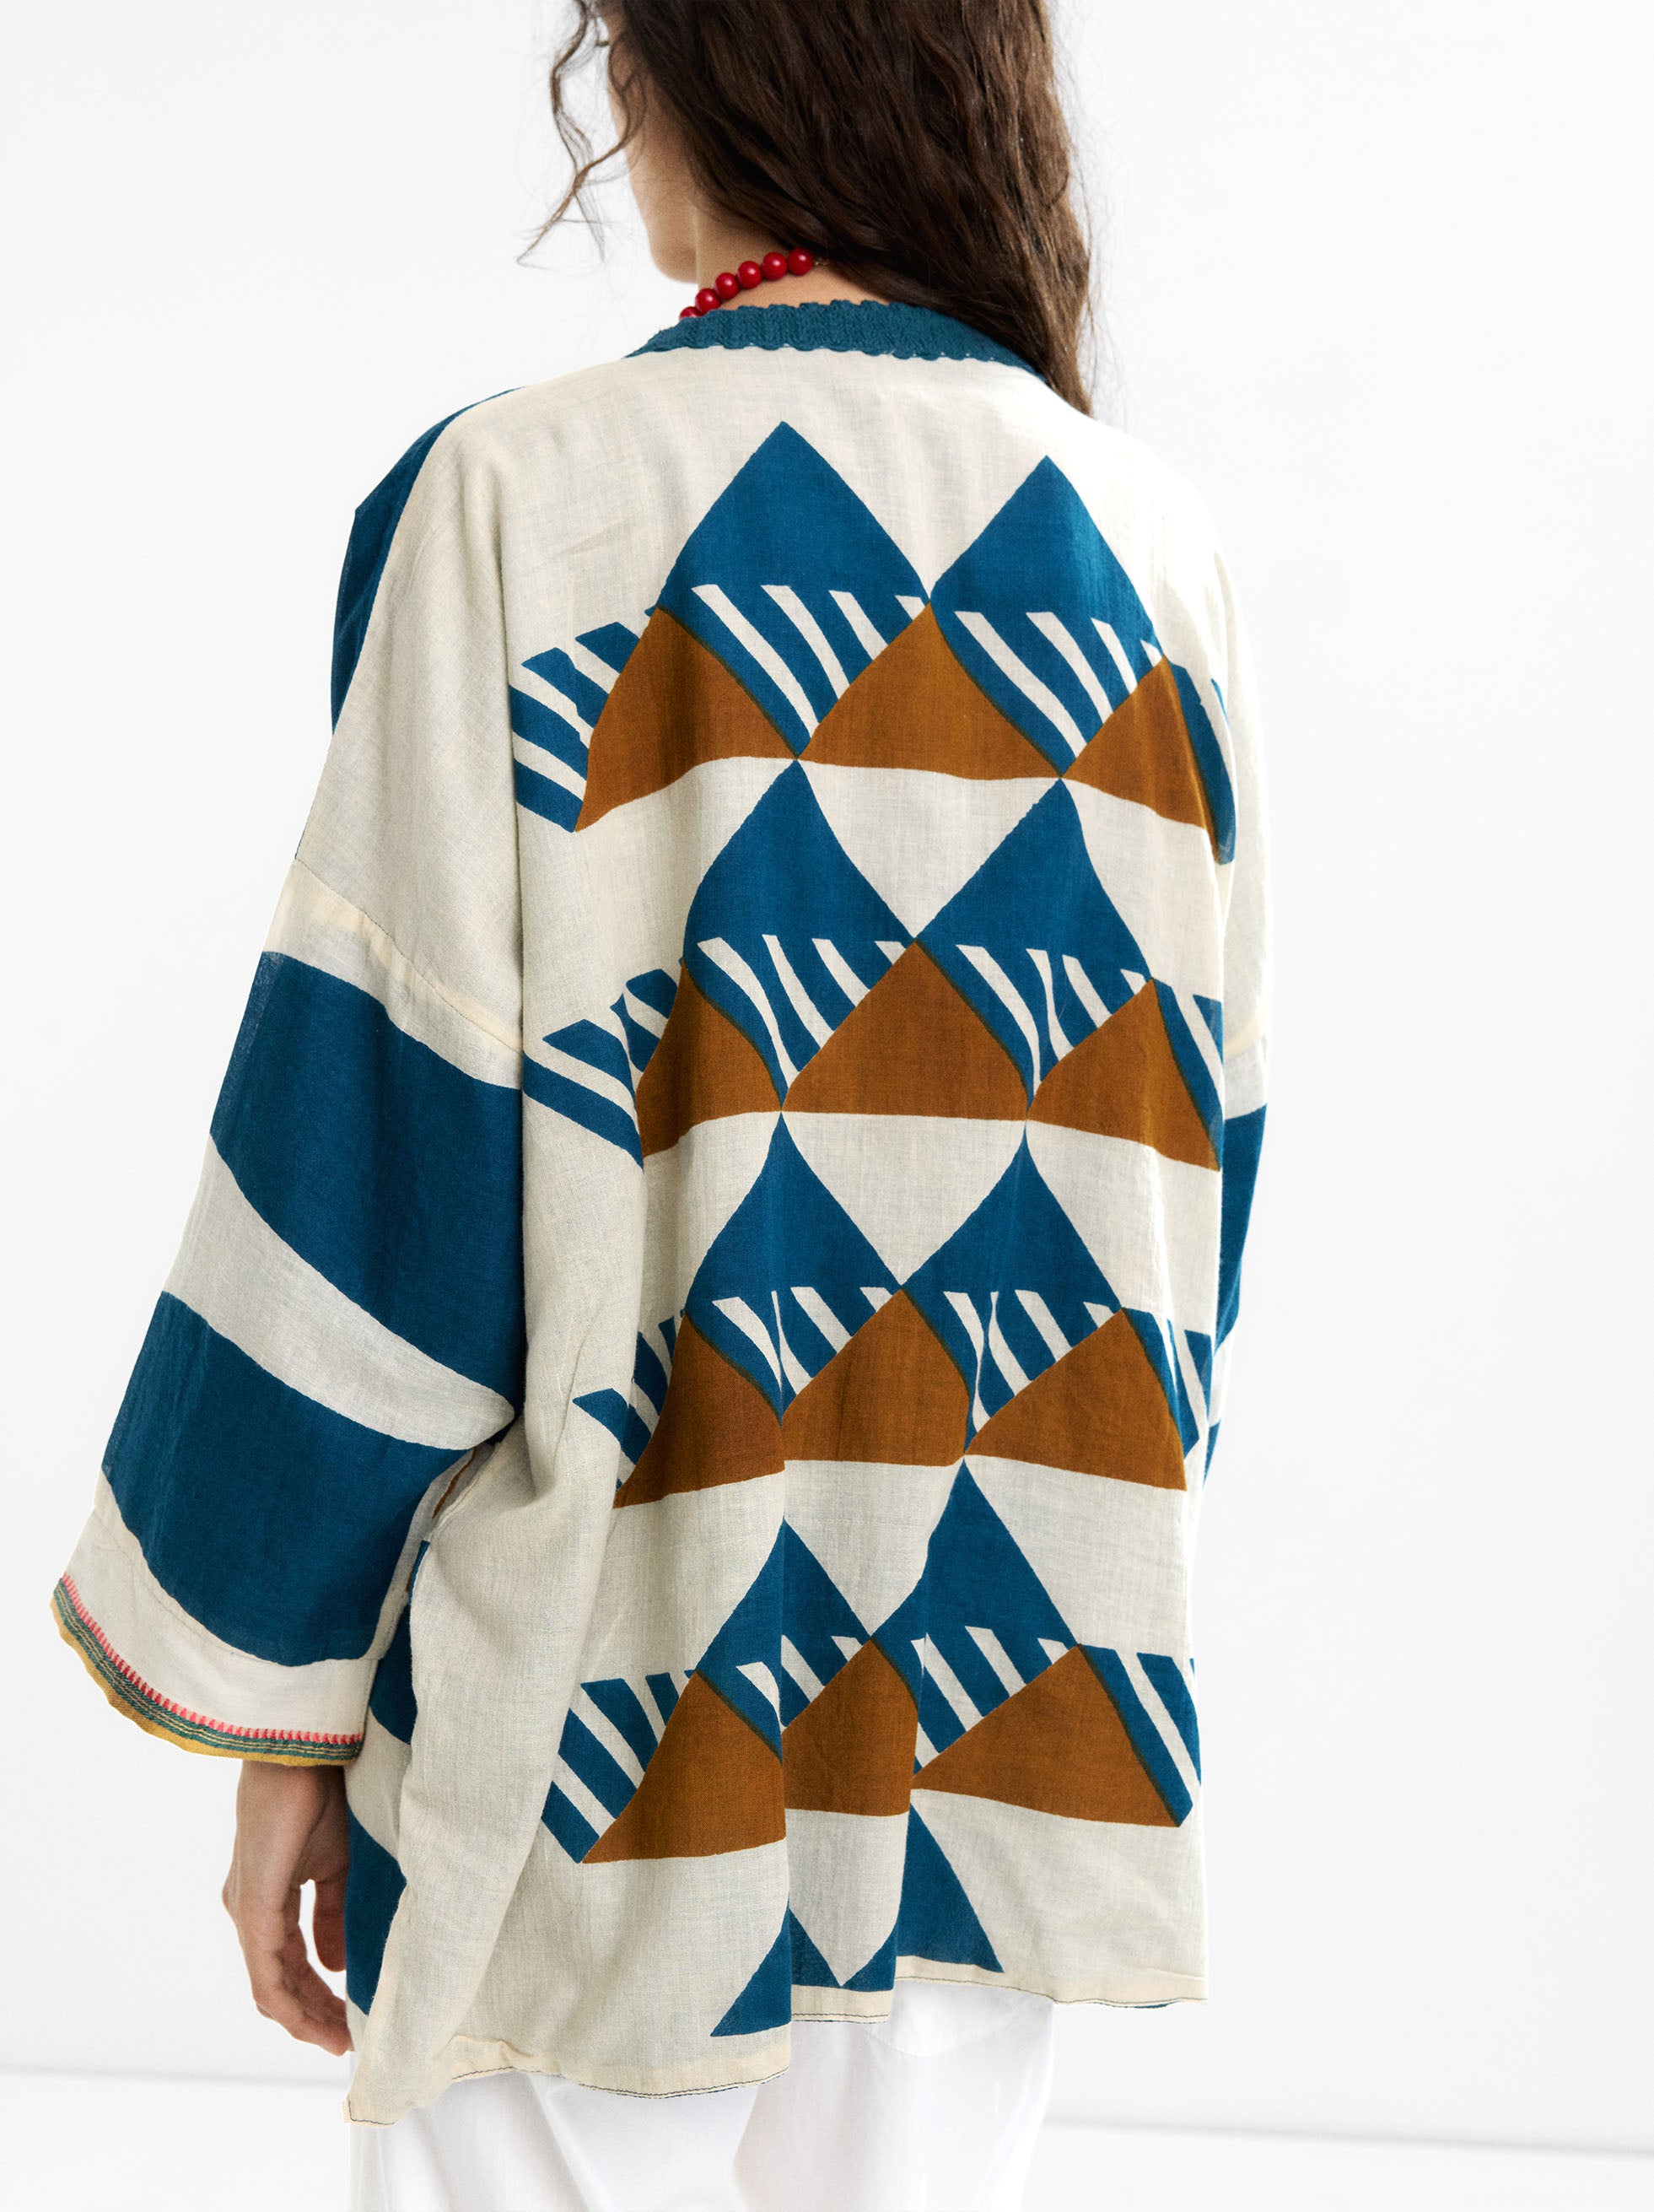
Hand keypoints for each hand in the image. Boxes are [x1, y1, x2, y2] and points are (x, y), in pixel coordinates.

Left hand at [222, 1761, 352, 2055]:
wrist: (309, 1750)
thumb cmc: (326, 1793)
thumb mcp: (338, 1863)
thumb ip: (333, 1915)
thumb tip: (337, 1966)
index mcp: (269, 1898)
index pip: (290, 1965)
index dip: (320, 1998)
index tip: (353, 2020)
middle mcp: (250, 1911)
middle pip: (278, 1984)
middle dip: (316, 2017)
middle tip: (352, 2040)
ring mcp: (248, 1911)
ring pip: (271, 1986)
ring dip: (306, 2018)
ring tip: (341, 2039)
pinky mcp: (254, 1907)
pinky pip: (267, 1974)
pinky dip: (294, 2005)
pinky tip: (319, 2022)